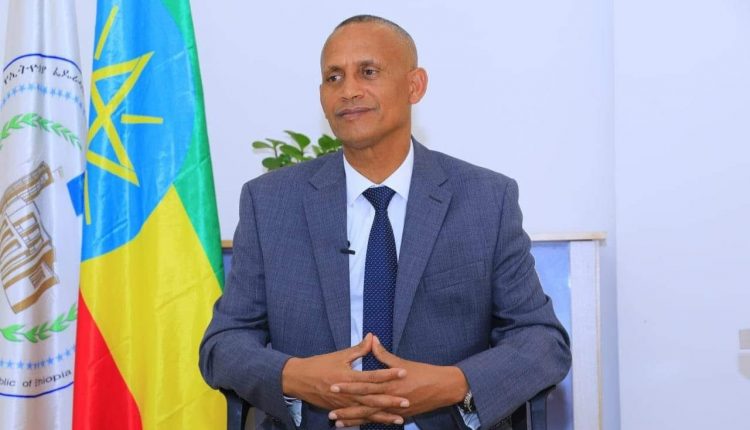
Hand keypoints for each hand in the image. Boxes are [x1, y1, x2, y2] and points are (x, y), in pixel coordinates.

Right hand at [281, 333, 408, 424]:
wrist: (299, 380)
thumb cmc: (319, 364)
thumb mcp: (339, 355)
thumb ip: (358, 349)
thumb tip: (372, 336)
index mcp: (348, 376)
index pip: (372, 375)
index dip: (388, 374)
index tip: (403, 372)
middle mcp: (347, 392)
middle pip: (372, 397)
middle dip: (390, 400)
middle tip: (407, 402)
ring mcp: (343, 404)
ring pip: (367, 411)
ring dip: (384, 416)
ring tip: (400, 419)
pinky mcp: (340, 410)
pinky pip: (358, 418)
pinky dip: (370, 421)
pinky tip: (383, 423)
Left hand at [328, 336, 468, 425]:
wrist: (443, 388)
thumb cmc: (423, 372)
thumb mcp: (402, 362)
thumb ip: (383, 354)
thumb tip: (372, 338)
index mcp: (389, 383)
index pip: (364, 385)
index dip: (348, 386)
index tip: (333, 385)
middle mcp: (390, 398)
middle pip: (364, 404)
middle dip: (346, 409)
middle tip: (329, 412)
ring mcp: (395, 410)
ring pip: (370, 416)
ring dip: (353, 420)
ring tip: (337, 423)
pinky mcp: (400, 416)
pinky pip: (380, 421)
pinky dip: (368, 423)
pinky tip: (356, 426)